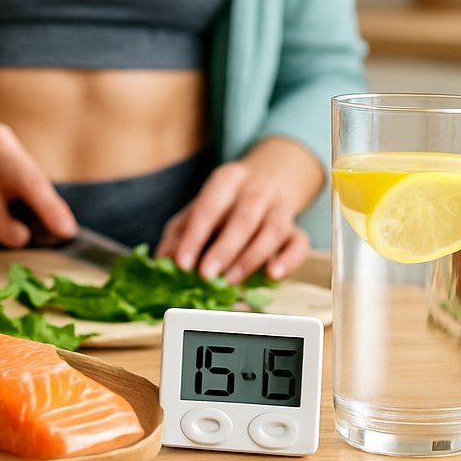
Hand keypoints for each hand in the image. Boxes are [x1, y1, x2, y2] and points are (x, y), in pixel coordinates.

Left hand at [154, 160, 310, 282]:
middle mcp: (258, 188)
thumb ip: (179, 235)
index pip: (209, 206)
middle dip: (223, 249)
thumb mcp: (197, 211)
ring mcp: (281, 207)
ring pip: (272, 230)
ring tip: (231, 281)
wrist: (266, 185)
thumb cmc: (225, 205)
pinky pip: (299, 244)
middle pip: (243, 217)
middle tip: (206, 275)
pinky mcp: (297, 229)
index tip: (182, 263)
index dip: (194, 236)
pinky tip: (273, 275)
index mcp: (228, 178)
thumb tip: (162, 263)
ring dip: (250, 259)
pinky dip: (288, 260)